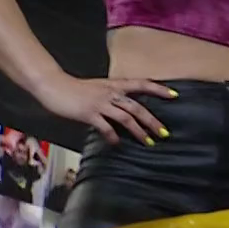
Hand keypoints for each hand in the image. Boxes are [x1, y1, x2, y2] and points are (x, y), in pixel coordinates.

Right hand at [34, 74, 177, 144]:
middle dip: (153, 121)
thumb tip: (123, 108)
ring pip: (126, 117)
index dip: (159, 89)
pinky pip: (105, 127)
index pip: (142, 83)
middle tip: (164, 133)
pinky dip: (113, 136)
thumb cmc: (74, 88)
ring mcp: (100, 103)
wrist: (53, 86)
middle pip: (137, 106)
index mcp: (114, 85)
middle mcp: (110, 93)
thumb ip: (111, 96)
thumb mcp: (98, 88)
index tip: (174, 95)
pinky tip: (117, 143)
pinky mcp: (89, 113)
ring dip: (139, 131)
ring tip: (148, 142)